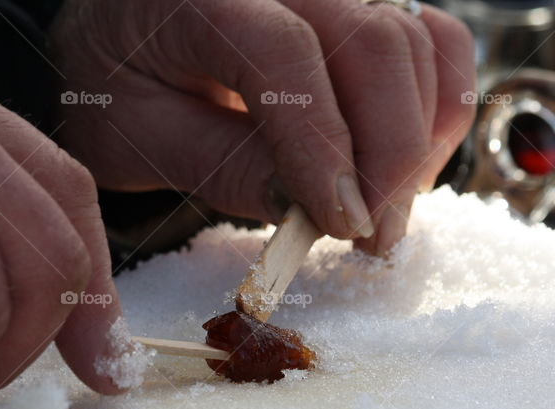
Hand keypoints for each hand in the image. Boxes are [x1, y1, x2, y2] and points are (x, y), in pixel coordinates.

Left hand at [49, 0, 474, 254]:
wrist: (122, 28)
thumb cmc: (115, 82)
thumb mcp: (135, 137)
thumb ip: (219, 165)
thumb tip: (312, 207)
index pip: (284, 53)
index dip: (324, 145)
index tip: (342, 225)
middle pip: (373, 42)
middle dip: (389, 156)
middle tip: (374, 239)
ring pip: (415, 43)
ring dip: (416, 141)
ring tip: (381, 213)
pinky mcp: (361, 1)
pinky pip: (434, 40)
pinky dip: (438, 105)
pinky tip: (406, 164)